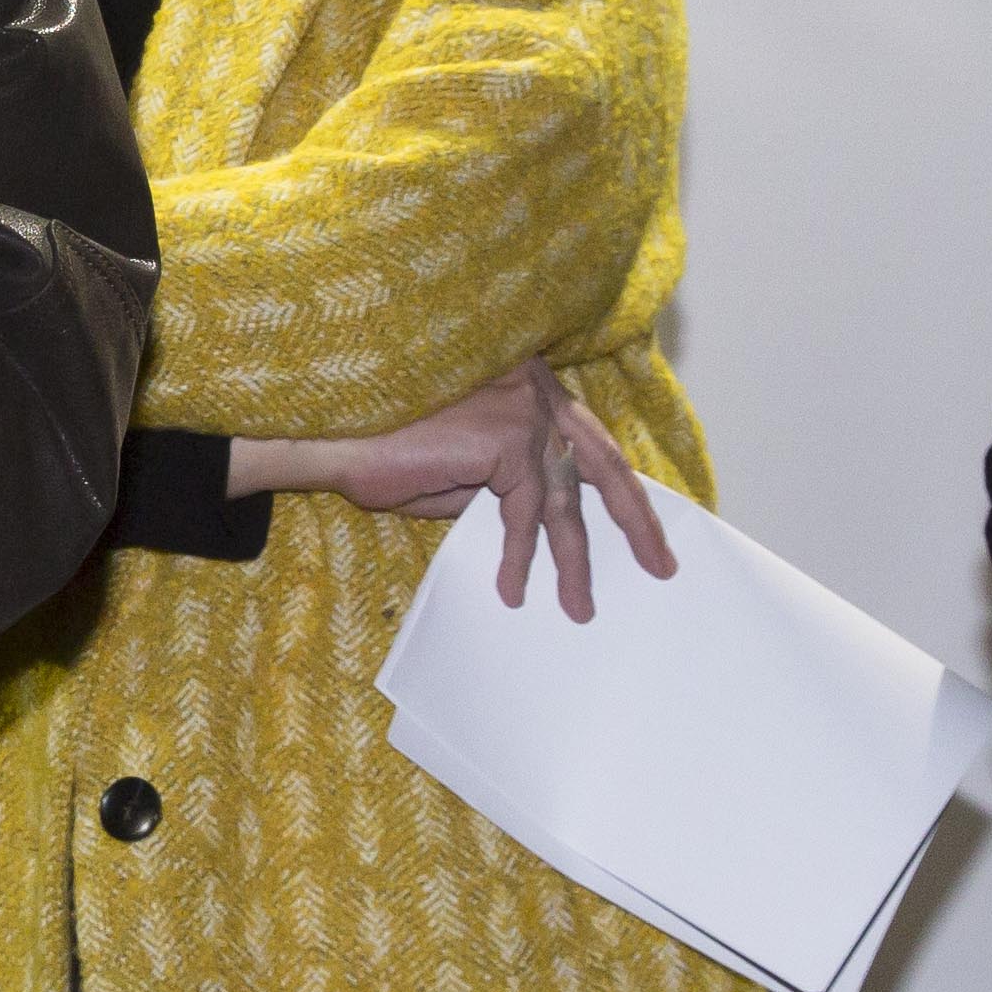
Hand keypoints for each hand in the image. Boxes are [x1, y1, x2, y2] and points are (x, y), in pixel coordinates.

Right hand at [234, 362, 676, 621]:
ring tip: (579, 608)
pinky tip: (513, 590)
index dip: (611, 484)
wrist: (330, 427)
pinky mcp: (508, 438)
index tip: (636, 524)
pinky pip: (526, 512)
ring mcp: (524, 409)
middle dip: (635, 520)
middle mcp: (533, 388)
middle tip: (661, 566)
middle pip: (603, 460)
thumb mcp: (451, 465)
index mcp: (523, 384)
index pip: (583, 437)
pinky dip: (519, 555)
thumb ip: (496, 480)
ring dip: (573, 560)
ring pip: (566, 498)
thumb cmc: (374, 441)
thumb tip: (530, 522)